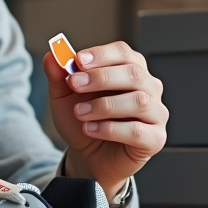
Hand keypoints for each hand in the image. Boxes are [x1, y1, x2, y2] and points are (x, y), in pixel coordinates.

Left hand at [43, 40, 167, 200]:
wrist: (89, 155)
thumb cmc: (84, 119)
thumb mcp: (64, 96)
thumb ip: (59, 75)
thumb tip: (52, 56)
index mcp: (130, 69)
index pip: (124, 53)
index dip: (102, 54)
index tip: (78, 60)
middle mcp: (149, 88)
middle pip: (134, 73)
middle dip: (101, 77)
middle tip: (75, 84)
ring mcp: (156, 113)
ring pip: (138, 101)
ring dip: (104, 106)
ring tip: (80, 113)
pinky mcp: (155, 139)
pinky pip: (137, 131)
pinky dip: (110, 129)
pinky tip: (90, 129)